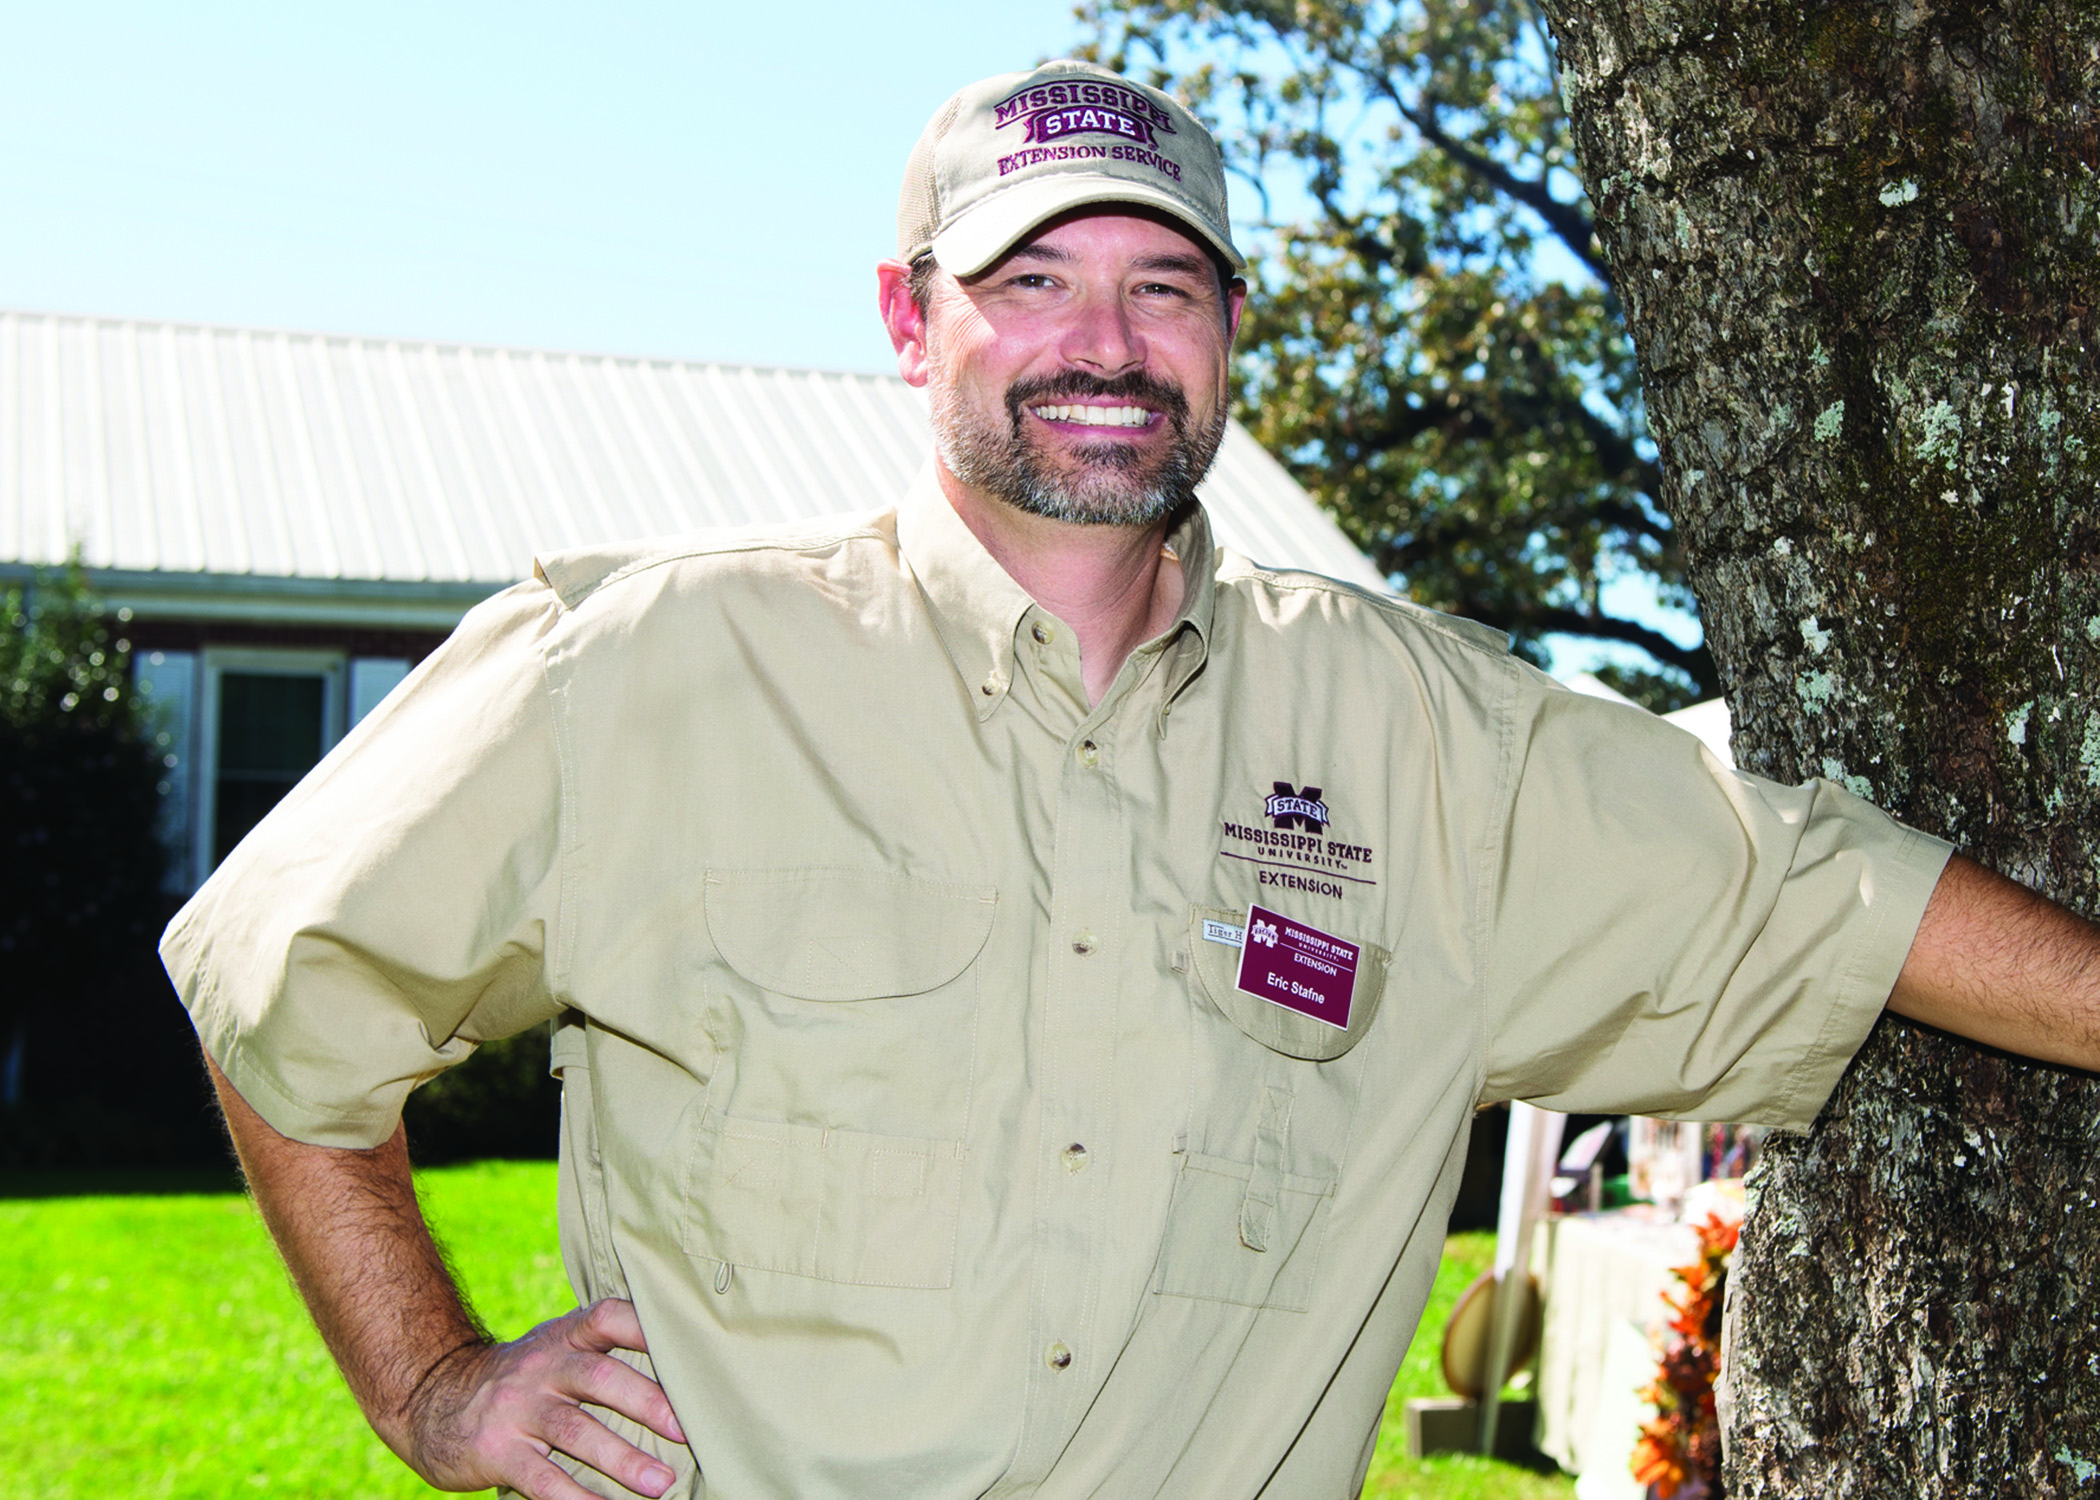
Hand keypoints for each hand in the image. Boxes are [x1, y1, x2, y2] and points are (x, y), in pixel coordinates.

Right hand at [399, 1298, 687, 1499]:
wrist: (436, 1399)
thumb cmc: (524, 1378)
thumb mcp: (556, 1347)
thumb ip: (603, 1349)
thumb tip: (681, 1363)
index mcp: (565, 1337)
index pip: (608, 1317)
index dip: (646, 1326)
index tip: (688, 1346)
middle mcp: (543, 1366)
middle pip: (600, 1377)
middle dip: (647, 1403)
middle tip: (688, 1430)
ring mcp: (518, 1408)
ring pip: (575, 1431)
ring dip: (622, 1459)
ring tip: (661, 1483)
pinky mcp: (497, 1450)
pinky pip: (541, 1478)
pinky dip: (575, 1497)